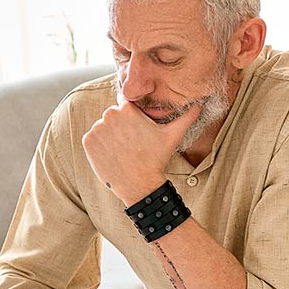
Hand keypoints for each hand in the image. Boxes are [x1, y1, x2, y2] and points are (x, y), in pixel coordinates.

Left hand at [82, 99, 201, 205]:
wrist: (139, 184)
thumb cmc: (156, 159)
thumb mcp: (173, 135)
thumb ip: (186, 116)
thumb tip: (201, 103)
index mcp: (128, 109)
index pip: (126, 104)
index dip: (132, 117)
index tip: (137, 130)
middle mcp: (110, 115)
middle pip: (114, 115)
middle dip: (121, 126)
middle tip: (132, 143)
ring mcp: (97, 128)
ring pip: (103, 127)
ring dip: (110, 136)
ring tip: (123, 150)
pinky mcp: (88, 141)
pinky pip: (93, 138)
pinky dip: (100, 146)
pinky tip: (113, 155)